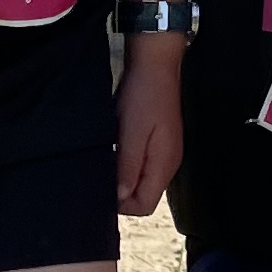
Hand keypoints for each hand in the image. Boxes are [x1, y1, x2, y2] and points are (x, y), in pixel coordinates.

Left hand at [115, 38, 184, 215]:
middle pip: (145, 196)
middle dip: (123, 191)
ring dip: (125, 176)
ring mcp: (166, 153)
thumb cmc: (144, 96)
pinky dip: (130, 164)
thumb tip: (121, 197)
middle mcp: (168, 164)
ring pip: (143, 182)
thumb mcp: (131, 132)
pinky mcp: (160, 144)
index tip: (104, 186)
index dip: (122, 203)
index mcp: (163, 164)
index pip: (145, 205)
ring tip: (110, 157)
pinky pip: (144, 166)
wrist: (155, 65)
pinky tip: (119, 149)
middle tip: (103, 171)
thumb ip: (128, 166)